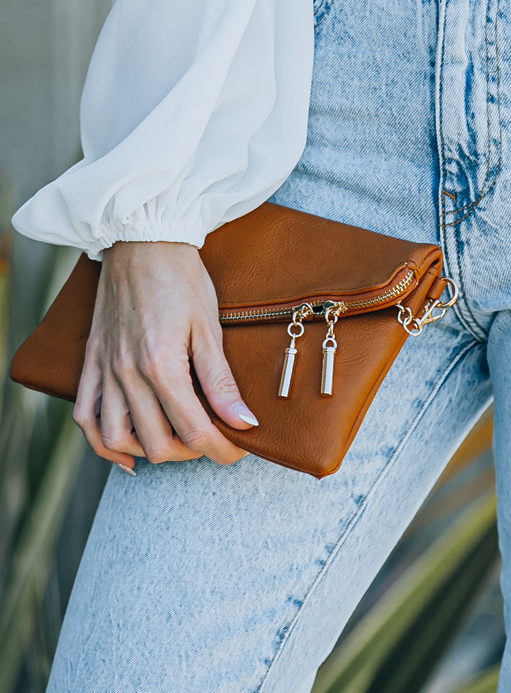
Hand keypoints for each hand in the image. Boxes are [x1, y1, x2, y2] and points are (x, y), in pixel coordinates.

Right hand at [73, 241, 258, 471]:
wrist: (143, 240)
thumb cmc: (181, 277)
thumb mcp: (209, 326)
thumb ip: (222, 381)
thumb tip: (244, 422)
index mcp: (162, 364)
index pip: (194, 430)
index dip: (221, 448)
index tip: (239, 448)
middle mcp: (127, 373)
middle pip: (157, 442)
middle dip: (191, 452)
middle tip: (214, 439)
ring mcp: (104, 369)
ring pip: (117, 438)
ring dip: (149, 451)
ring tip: (177, 444)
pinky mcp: (91, 362)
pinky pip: (85, 417)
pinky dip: (102, 443)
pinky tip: (126, 451)